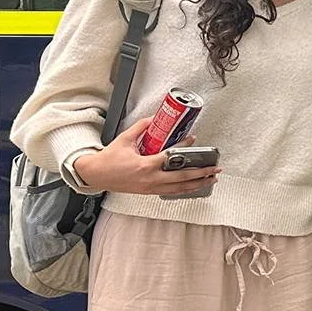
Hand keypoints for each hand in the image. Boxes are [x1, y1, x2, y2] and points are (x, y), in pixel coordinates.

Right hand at [71, 117, 219, 197]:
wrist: (96, 175)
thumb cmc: (109, 159)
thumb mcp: (125, 139)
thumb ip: (141, 127)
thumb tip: (155, 118)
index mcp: (145, 165)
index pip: (171, 157)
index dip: (184, 148)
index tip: (193, 140)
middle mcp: (150, 179)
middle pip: (182, 178)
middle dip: (201, 173)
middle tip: (215, 168)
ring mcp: (151, 188)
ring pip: (180, 189)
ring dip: (197, 184)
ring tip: (211, 179)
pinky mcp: (149, 192)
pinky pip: (171, 192)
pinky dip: (185, 189)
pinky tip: (194, 185)